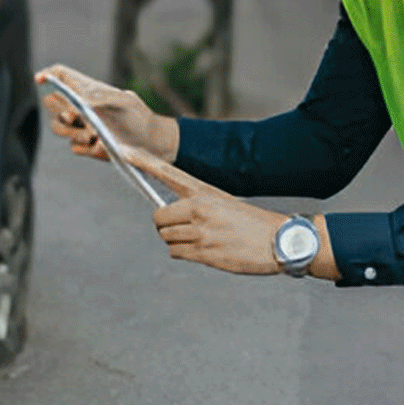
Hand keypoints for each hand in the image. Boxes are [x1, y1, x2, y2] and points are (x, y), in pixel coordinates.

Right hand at [35, 64, 179, 162]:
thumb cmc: (141, 117)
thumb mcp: (124, 102)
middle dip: (61, 112)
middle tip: (76, 118)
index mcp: (89, 91)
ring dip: (73, 133)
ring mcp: (83, 127)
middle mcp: (82, 107)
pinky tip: (103, 147)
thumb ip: (100, 98)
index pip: (62, 76)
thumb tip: (80, 101)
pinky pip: (74, 147)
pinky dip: (86, 148)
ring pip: (59, 128)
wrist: (153, 144)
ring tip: (94, 137)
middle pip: (53, 105)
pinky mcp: (87, 146)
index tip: (40, 79)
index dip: (49, 75)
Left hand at [126, 148, 334, 277]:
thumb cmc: (251, 223)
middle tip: (179, 227)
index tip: (124, 152)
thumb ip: (196, 205)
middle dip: (164, 224)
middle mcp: (200, 209)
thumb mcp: (224, 203)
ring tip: (198, 239)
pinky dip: (183, 253)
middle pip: (158, 217)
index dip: (144, 162)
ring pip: (165, 237)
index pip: (169, 172)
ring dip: (175, 240)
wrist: (279, 242)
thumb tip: (170, 215)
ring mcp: (201, 232)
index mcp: (205, 192)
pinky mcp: (204, 253)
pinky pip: (176, 253)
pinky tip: (202, 249)